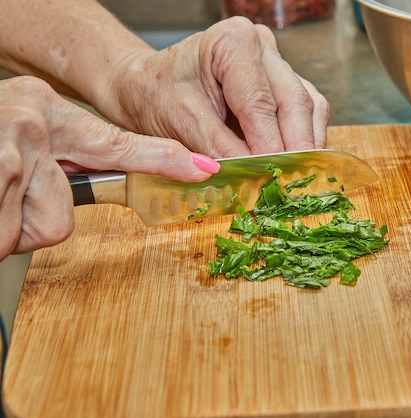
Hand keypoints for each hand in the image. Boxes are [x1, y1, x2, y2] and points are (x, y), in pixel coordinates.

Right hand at [0, 76, 218, 259]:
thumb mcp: (24, 143)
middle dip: (31, 217)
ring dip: (6, 224)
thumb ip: (63, 163)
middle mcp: (32, 124)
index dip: (164, 161)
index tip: (204, 169)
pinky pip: (8, 237)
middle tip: (0, 191)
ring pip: (39, 228)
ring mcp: (8, 151)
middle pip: (65, 215)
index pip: (119, 144)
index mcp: (47, 112)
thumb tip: (98, 194)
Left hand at [99, 17, 329, 157]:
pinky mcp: (284, 84)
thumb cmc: (157, 95)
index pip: (259, 100)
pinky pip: (307, 112)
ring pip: (308, 106)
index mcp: (231, 41)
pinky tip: (295, 163)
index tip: (271, 176)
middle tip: (292, 184)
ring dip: (306, 145)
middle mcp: (261, 46)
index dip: (268, 142)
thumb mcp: (181, 122)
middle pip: (294, 101)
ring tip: (296, 178)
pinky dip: (304, 140)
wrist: (149, 88)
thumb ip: (218, 147)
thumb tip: (252, 173)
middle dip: (295, 147)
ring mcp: (277, 63)